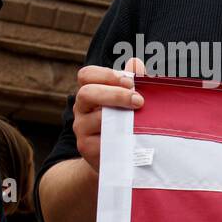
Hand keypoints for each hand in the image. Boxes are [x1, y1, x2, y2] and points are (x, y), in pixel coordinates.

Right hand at [73, 57, 145, 171]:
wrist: (116, 158)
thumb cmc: (125, 124)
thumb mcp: (130, 102)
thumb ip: (133, 83)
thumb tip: (134, 62)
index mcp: (90, 93)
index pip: (86, 75)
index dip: (106, 74)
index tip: (129, 81)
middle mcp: (81, 109)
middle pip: (86, 93)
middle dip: (115, 94)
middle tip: (139, 100)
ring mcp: (82, 129)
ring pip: (95, 118)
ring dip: (120, 116)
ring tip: (140, 119)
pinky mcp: (87, 148)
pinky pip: (101, 140)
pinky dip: (119, 136)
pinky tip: (134, 136)